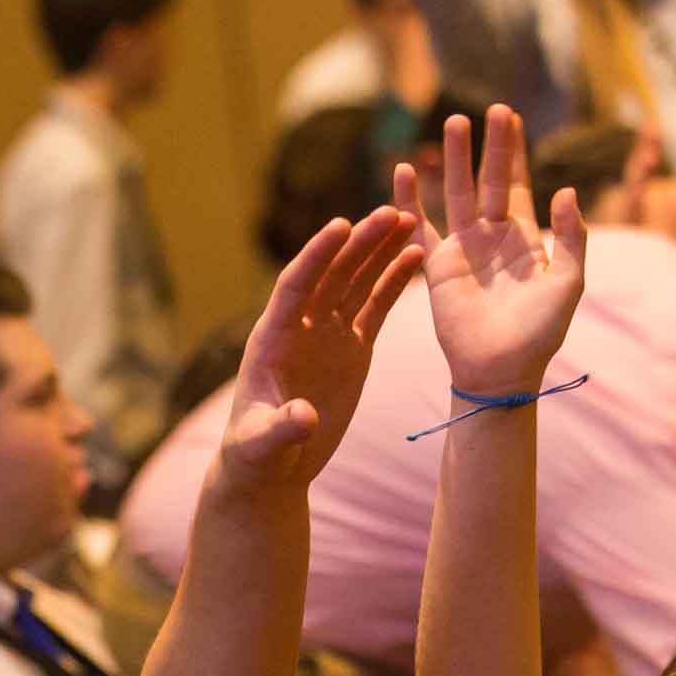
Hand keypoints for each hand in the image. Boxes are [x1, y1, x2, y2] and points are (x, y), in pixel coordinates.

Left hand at [211, 189, 424, 493]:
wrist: (274, 464)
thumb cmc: (257, 454)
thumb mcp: (264, 444)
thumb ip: (281, 429)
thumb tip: (304, 418)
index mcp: (273, 337)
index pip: (295, 285)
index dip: (316, 256)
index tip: (340, 226)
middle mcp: (301, 325)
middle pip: (332, 273)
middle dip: (360, 243)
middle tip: (391, 211)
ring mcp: (328, 332)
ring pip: (356, 281)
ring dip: (381, 250)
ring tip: (409, 219)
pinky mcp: (352, 346)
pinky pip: (375, 306)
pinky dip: (395, 281)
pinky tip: (417, 255)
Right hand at [409, 106, 589, 401]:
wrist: (501, 370)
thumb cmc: (539, 333)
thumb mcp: (568, 282)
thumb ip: (571, 236)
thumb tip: (565, 190)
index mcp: (524, 239)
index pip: (519, 184)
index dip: (515, 152)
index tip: (512, 118)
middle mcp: (492, 238)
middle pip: (489, 180)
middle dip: (490, 146)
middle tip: (490, 109)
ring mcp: (463, 249)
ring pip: (456, 193)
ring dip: (454, 160)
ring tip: (454, 123)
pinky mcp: (437, 267)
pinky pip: (421, 226)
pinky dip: (410, 199)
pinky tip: (403, 170)